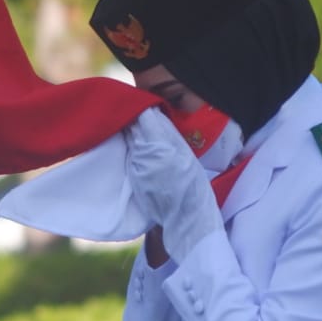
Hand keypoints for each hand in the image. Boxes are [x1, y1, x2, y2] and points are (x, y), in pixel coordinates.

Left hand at [124, 108, 221, 257]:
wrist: (185, 217)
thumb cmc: (192, 185)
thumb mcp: (186, 155)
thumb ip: (169, 134)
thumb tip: (155, 115)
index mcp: (161, 146)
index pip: (144, 118)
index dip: (142, 108)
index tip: (143, 103)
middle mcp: (145, 155)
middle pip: (132, 127)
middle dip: (132, 117)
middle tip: (133, 108)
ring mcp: (137, 167)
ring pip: (129, 140)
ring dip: (130, 131)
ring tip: (133, 122)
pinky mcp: (133, 177)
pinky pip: (130, 155)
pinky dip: (131, 147)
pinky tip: (136, 145)